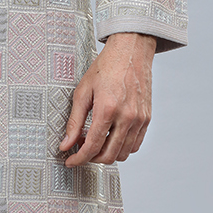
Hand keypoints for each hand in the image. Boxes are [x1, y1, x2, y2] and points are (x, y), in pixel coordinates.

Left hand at [57, 33, 155, 165]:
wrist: (131, 51)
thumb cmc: (106, 66)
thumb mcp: (83, 91)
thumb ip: (74, 121)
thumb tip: (65, 144)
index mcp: (108, 109)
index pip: (92, 146)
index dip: (79, 158)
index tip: (70, 161)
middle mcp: (127, 116)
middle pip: (109, 155)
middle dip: (92, 158)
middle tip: (81, 149)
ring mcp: (139, 119)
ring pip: (123, 153)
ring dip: (107, 154)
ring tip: (96, 140)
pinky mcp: (146, 118)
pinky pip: (135, 144)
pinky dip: (122, 147)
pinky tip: (110, 137)